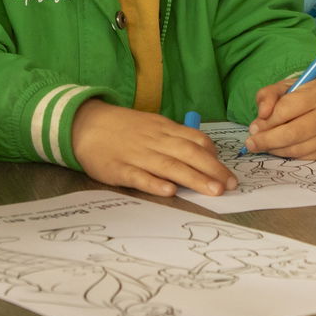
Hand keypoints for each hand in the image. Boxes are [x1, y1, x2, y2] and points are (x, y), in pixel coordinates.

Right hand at [71, 100, 237, 197]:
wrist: (84, 124)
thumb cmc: (124, 128)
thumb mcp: (152, 125)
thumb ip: (176, 138)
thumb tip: (205, 153)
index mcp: (163, 128)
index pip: (195, 140)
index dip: (214, 157)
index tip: (228, 173)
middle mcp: (154, 140)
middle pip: (188, 154)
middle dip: (213, 170)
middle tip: (231, 186)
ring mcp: (136, 155)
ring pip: (169, 166)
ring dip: (193, 179)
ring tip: (213, 191)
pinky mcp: (118, 169)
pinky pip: (138, 176)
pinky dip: (154, 183)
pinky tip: (169, 191)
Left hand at [249, 80, 315, 159]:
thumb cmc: (305, 96)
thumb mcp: (286, 88)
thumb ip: (268, 96)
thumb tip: (262, 114)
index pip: (286, 110)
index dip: (267, 121)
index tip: (254, 127)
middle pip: (293, 133)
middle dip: (267, 140)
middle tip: (252, 143)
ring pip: (297, 149)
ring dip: (275, 149)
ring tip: (264, 145)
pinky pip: (304, 157)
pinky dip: (287, 154)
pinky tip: (279, 148)